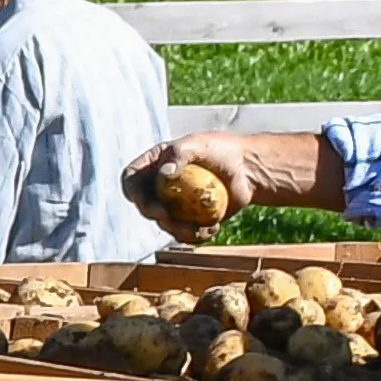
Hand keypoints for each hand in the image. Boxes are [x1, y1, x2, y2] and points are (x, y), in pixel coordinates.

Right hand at [129, 131, 270, 236]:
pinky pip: (185, 234)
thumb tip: (164, 172)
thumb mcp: (199, 144)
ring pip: (164, 225)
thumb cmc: (223, 150)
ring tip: (202, 226)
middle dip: (154, 214)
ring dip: (178, 230)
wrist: (249, 170)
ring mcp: (175, 205)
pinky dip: (196, 236)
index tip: (145, 201)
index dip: (132, 192)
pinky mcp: (190, 219)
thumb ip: (179, 153)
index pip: (131, 179)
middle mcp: (161, 186)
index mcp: (155, 165)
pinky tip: (213, 228)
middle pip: (144, 206)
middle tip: (168, 216)